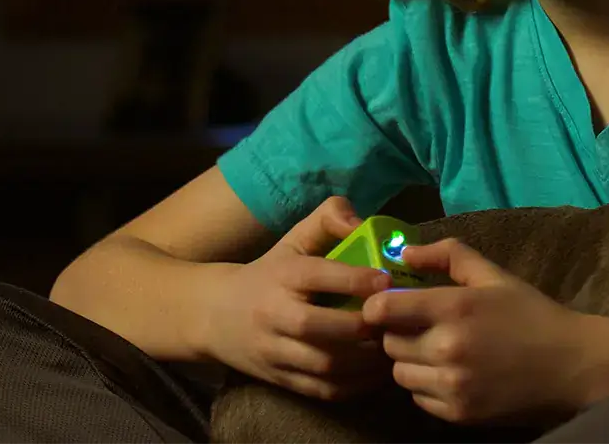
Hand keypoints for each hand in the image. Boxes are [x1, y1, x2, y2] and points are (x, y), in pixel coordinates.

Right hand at [204, 197, 392, 400]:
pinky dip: (356, 385)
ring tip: (393, 345)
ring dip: (365, 360)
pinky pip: (323, 390)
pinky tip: (377, 371)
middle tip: (396, 319)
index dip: (355, 279)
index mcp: (283, 276)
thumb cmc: (269, 272)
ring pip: (324, 365)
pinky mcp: (282, 380)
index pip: (317, 276)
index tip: (387, 281)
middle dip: (363, 326)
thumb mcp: (293, 239)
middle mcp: (275, 315)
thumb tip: (361, 222)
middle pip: (319, 327)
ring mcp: (276, 352)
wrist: (212, 315)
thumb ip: (328, 219)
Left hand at [362, 238, 584, 424]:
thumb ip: (447, 255)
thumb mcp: (493, 275)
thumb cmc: (530, 313)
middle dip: (396, 331)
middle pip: (388, 342)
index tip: (389, 303)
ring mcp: (451, 386)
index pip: (383, 308)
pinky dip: (426, 386)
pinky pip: (418, 398)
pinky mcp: (457, 414)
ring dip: (409, 361)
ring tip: (434, 349)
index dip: (378, 304)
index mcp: (454, 307)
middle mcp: (447, 349)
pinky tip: (449, 373)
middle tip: (418, 325)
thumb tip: (404, 253)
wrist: (570, 366)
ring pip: (399, 373)